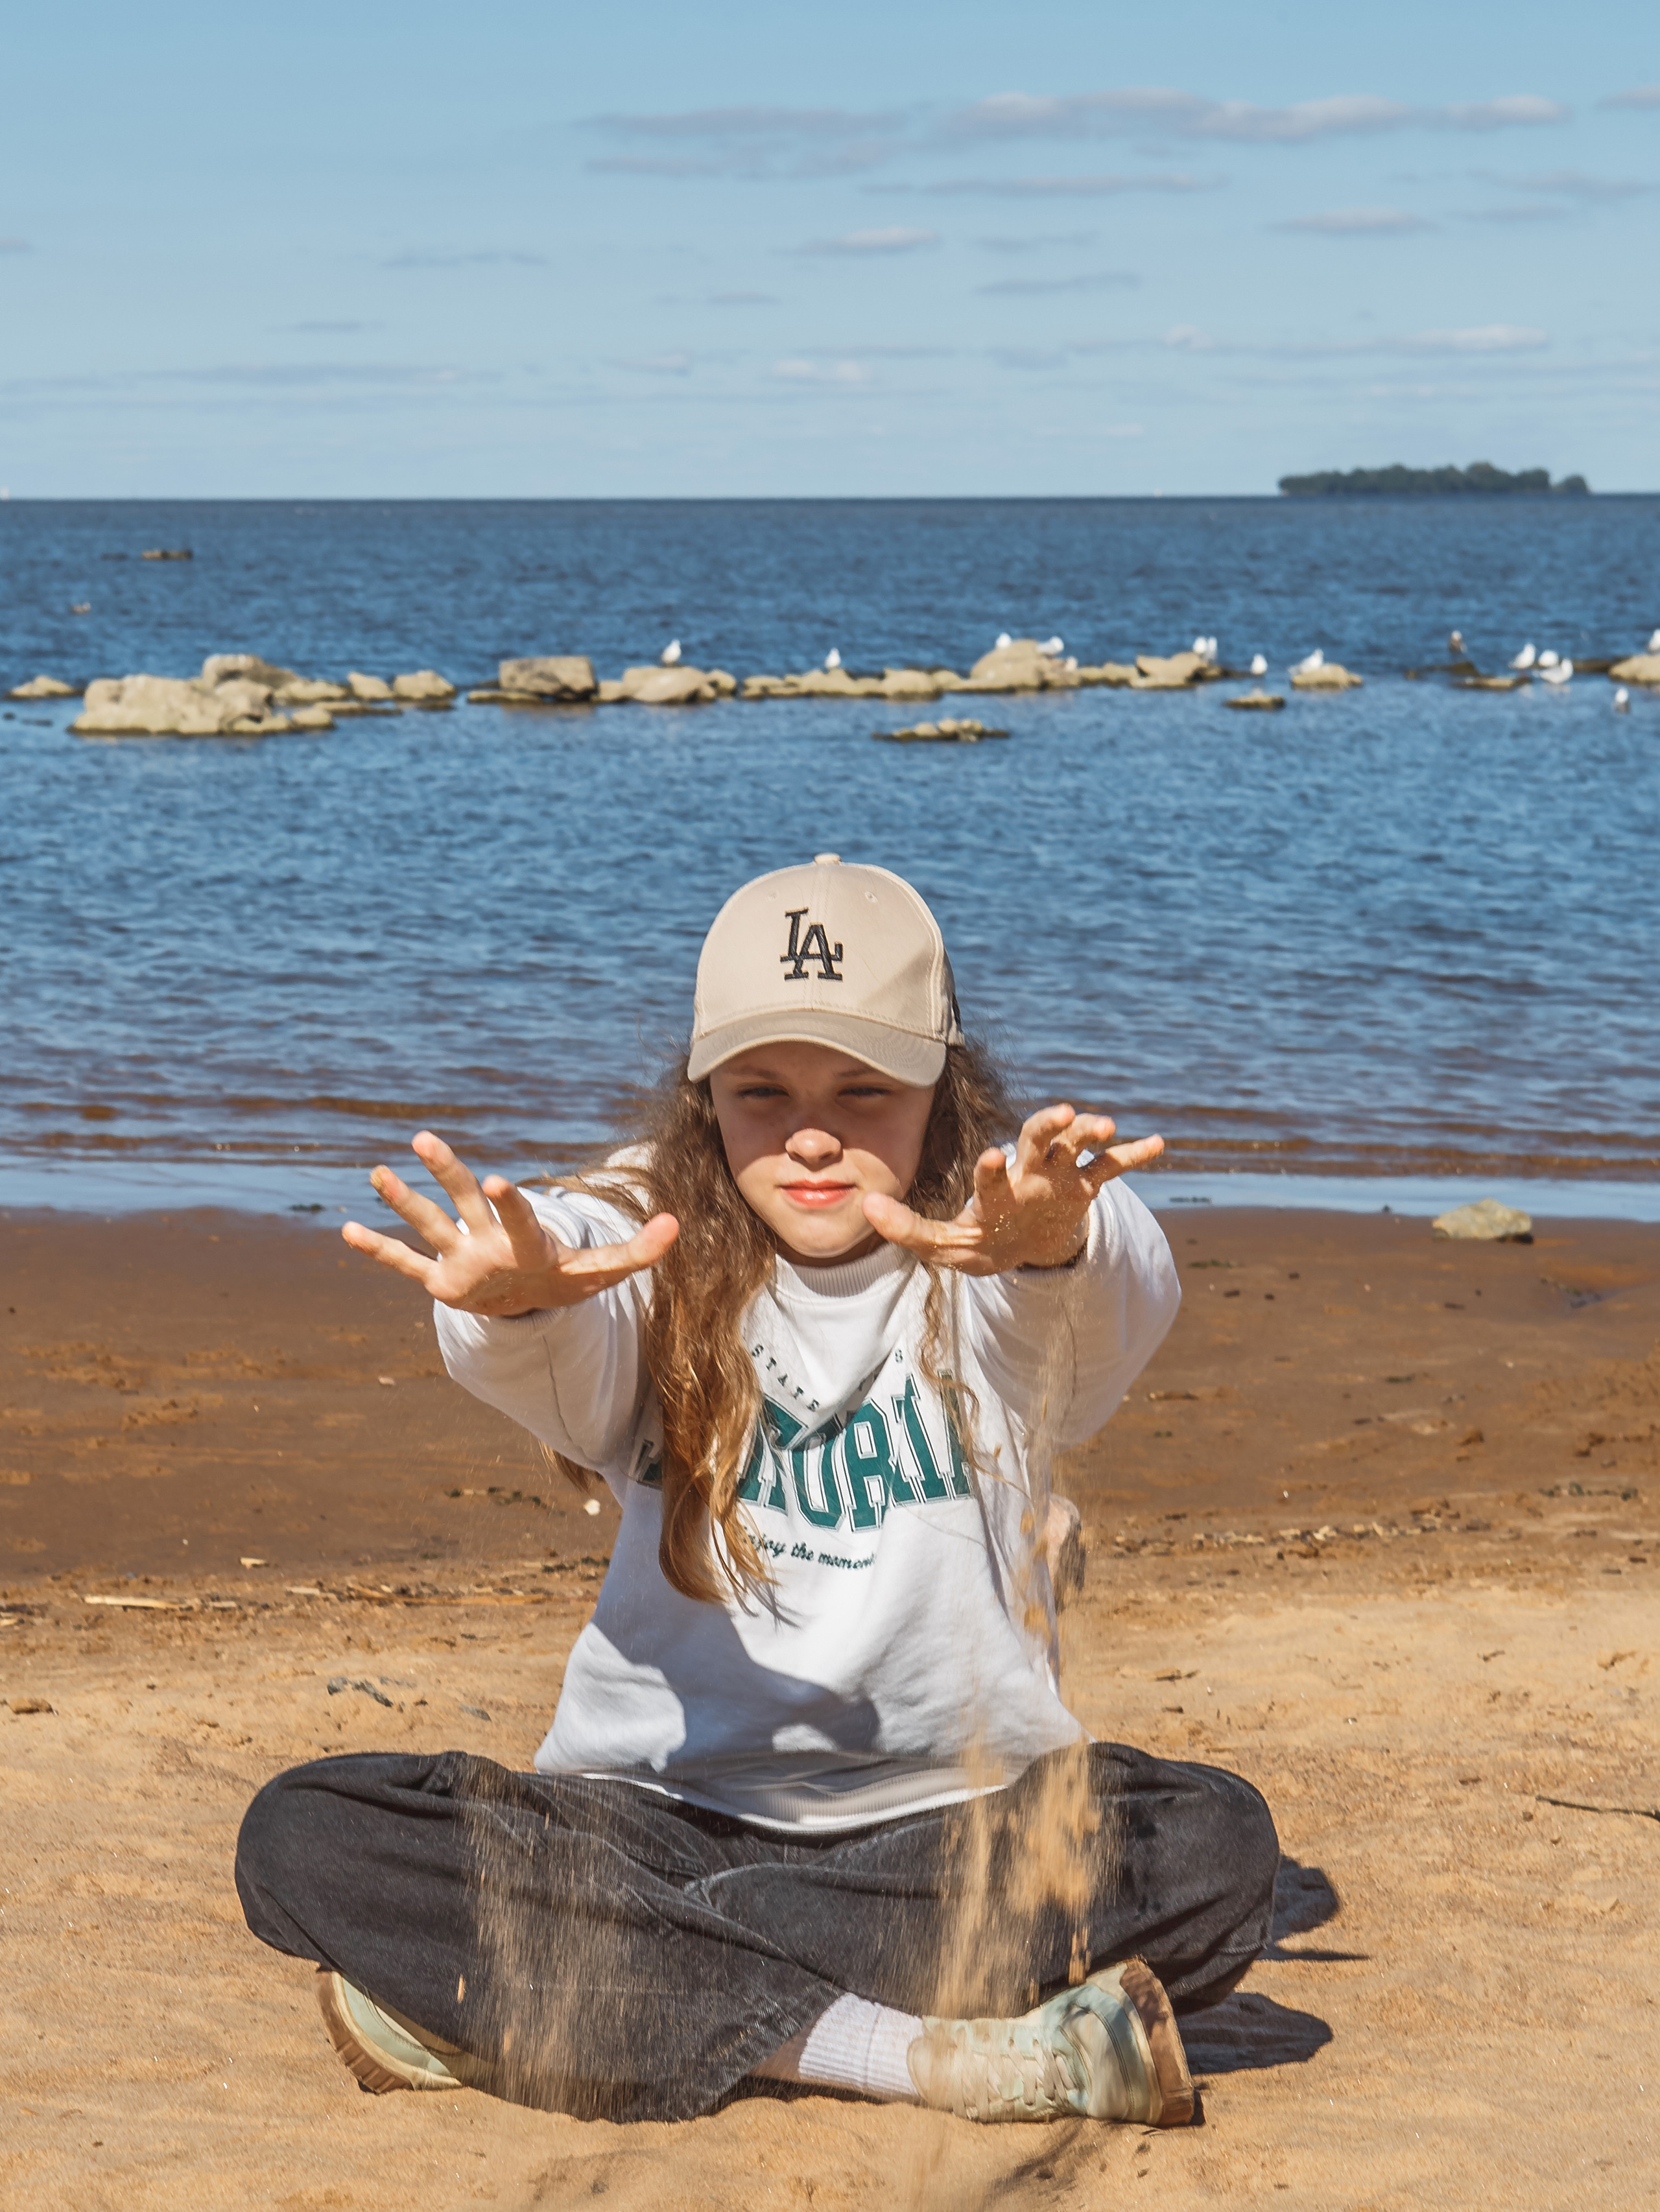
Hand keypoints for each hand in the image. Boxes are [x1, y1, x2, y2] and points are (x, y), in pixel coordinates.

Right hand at [341, 1131, 677, 1315]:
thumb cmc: (566, 1279)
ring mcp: (462, 1257)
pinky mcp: (442, 1281)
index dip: (513, 1204)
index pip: (519, 1219)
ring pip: (430, 1224)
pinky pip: (406, 1264)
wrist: (533, 1297)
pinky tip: (346, 1229)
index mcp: (527, 1241)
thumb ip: (639, 1250)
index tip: (497, 1180)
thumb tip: (675, 1224)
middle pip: (464, 1202)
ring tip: (376, 1172)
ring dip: (403, 1201)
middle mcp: (488, 1240)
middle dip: (448, 1173)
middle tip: (424, 1139)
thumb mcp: (603, 1271)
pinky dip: (378, 1251)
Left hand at [861, 1104, 1161, 1274]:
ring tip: (1107, 1126)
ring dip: (1092, 1135)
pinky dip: (1133, 1155)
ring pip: (1077, 1147)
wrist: (1019, 1246)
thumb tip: (865, 1208)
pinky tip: (1157, 1144)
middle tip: (1063, 1112)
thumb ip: (906, 1229)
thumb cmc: (979, 1239)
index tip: (991, 1155)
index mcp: (996, 1187)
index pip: (993, 1171)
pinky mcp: (1085, 1188)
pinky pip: (1112, 1169)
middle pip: (1038, 1138)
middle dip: (1049, 1125)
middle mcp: (1028, 1172)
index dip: (992, 1168)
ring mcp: (1060, 1178)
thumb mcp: (943, 1244)